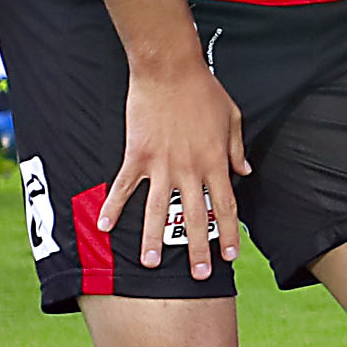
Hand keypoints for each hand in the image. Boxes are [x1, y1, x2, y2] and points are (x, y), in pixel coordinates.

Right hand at [105, 62, 249, 277]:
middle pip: (194, 217)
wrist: (170, 70)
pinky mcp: (136, 155)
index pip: (225, 206)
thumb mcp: (233, 118)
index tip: (231, 255)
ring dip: (153, 239)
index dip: (229, 233)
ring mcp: (161, 164)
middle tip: (200, 275)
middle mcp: (190, 169)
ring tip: (152, 263)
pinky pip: (124, 187)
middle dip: (198, 248)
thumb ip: (236, 149)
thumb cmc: (204, 91)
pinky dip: (113, 207)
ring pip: (158, 210)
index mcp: (215, 162)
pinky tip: (102, 226)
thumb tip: (244, 171)